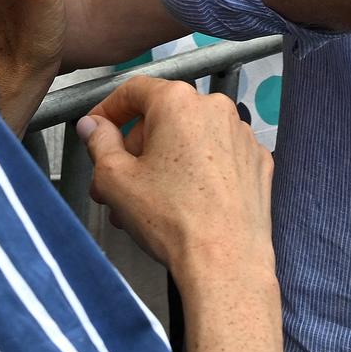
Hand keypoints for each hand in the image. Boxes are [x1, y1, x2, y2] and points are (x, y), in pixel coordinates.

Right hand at [78, 76, 274, 276]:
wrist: (225, 261)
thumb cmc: (172, 218)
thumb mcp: (116, 178)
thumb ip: (99, 142)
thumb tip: (93, 125)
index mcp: (178, 102)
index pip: (133, 90)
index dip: (108, 110)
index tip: (97, 129)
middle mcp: (215, 109)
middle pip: (162, 118)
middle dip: (135, 150)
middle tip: (115, 184)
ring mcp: (242, 135)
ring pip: (190, 140)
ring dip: (163, 164)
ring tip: (145, 204)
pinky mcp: (257, 162)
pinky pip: (217, 157)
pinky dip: (198, 171)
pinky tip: (183, 203)